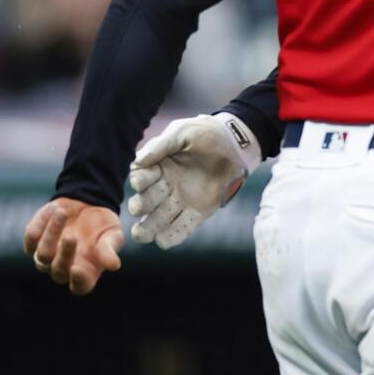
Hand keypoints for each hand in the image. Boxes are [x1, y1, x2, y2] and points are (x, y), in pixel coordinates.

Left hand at [23, 198, 123, 294]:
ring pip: (42, 255)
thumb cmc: (103, 224)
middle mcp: (64, 268)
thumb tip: (114, 265)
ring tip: (63, 212)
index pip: (80, 286)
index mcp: (87, 271)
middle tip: (71, 235)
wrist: (88, 203)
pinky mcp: (34, 241)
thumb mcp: (112, 234)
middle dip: (65, 254)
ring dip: (52, 233)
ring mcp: (47, 256)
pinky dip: (41, 223)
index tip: (78, 268)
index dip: (78, 281)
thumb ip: (110, 249)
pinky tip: (55, 210)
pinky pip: (31, 237)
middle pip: (58, 272)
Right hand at [127, 114, 261, 249]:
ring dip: (150, 227)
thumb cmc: (206, 134)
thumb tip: (137, 162)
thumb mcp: (182, 132)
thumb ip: (160, 145)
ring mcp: (181, 201)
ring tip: (142, 235)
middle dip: (141, 206)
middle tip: (139, 208)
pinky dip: (173, 236)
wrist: (236, 144)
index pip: (142, 178)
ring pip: (160, 219)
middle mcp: (166, 187)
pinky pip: (183, 228)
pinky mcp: (198, 212)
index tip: (140, 182)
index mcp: (158, 167)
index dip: (139, 181)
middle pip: (147, 201)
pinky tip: (163, 241)